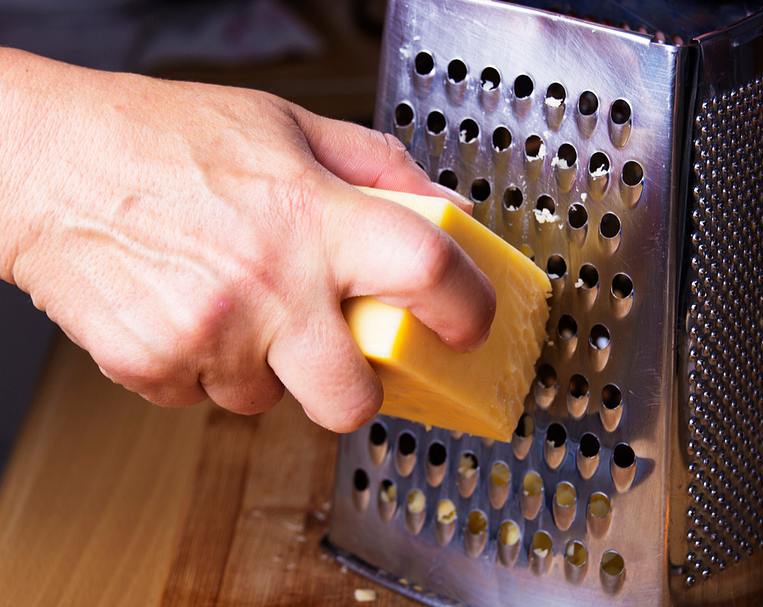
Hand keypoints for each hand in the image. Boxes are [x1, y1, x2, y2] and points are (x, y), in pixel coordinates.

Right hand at [0, 49, 494, 430]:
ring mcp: (209, 334)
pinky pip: (204, 397)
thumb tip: (442, 210)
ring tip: (238, 303)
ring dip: (265, 366)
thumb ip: (379, 170)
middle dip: (357, 390)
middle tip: (344, 355)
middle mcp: (268, 283)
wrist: (49, 164)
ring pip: (267, 401)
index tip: (469, 325)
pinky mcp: (153, 368)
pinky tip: (191, 310)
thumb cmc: (162, 139)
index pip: (425, 272)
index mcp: (312, 217)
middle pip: (352, 398)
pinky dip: (206, 367)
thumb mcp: (288, 126)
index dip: (466, 309)